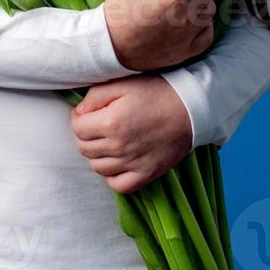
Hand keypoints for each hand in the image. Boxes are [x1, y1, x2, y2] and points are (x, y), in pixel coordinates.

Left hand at [70, 76, 191, 194]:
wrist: (191, 108)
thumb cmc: (157, 92)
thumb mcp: (123, 84)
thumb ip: (95, 96)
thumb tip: (79, 111)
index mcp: (111, 123)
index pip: (77, 128)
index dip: (78, 118)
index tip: (86, 112)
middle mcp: (119, 147)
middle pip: (84, 148)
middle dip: (84, 136)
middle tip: (95, 125)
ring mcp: (132, 163)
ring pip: (97, 167)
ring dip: (95, 154)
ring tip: (105, 141)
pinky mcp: (147, 174)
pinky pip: (119, 185)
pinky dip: (112, 176)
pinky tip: (115, 163)